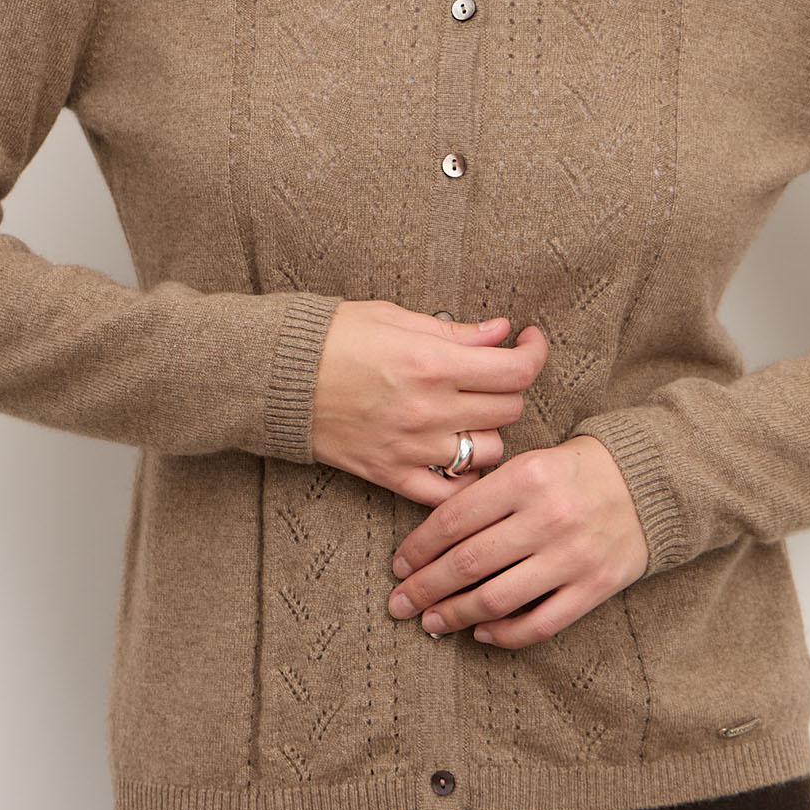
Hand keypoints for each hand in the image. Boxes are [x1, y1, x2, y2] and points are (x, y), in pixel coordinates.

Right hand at [310, 301, 550, 506]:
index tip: (530, 343)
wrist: (275, 377)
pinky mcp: (390, 473)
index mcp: (433, 363)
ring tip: (472, 415)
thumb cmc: (332, 337)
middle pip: (508, 411)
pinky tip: (460, 459)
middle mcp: (429, 409)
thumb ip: (455, 331)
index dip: (534, 354)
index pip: (515, 371)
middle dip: (509, 389)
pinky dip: (464, 479)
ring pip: (487, 452)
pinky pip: (448, 492)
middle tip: (495, 374)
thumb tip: (501, 333)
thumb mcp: (395, 316)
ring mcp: (411, 447)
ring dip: (488, 433)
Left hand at [386, 434, 649, 646]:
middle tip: (399, 603)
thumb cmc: (574, 472)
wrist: (649, 483)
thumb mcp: (529, 464)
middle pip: (467, 563)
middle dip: (424, 587)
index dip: (419, 548)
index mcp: (525, 478)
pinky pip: (539, 623)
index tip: (398, 565)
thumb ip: (486, 495)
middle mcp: (546, 518)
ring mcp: (571, 556)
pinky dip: (504, 633)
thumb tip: (431, 540)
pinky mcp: (594, 587)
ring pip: (496, 598)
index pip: (454, 519)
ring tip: (431, 621)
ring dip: (454, 615)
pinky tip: (481, 631)